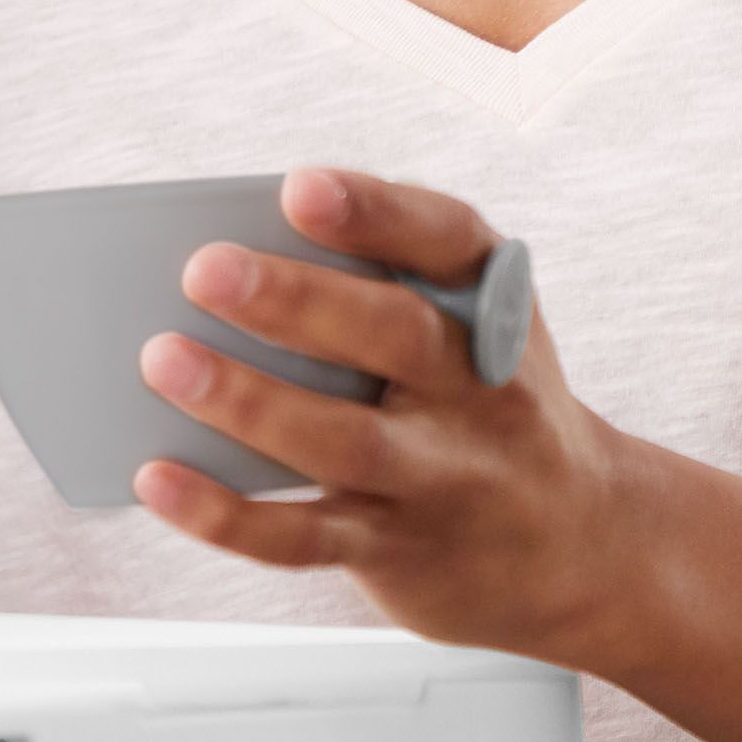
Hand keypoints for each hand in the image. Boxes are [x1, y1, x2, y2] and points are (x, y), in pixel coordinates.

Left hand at [131, 167, 638, 663]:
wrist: (584, 548)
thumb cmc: (479, 399)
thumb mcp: (467, 326)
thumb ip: (374, 277)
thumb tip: (222, 260)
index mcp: (491, 308)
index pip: (449, 240)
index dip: (376, 211)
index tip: (299, 189)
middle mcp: (482, 392)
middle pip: (395, 336)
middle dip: (298, 301)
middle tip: (202, 269)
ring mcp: (444, 478)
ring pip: (347, 442)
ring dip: (248, 402)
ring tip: (160, 360)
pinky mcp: (399, 552)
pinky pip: (306, 538)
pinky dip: (226, 513)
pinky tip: (156, 478)